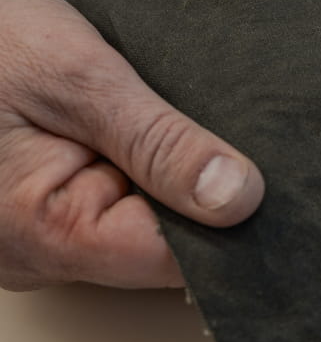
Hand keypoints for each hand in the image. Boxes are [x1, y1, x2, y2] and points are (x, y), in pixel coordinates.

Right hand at [0, 0, 263, 290]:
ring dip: (166, 184)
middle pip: (156, 251)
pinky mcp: (42, 215)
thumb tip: (239, 199)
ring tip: (175, 126)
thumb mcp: (78, 78)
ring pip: (136, 229)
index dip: (227, 228)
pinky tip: (147, 136)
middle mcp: (37, 256)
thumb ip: (158, 142)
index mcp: (44, 232)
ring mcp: (36, 240)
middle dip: (197, 200)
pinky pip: (110, 210)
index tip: (263, 186)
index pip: (171, 263)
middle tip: (224, 136)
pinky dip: (139, 176)